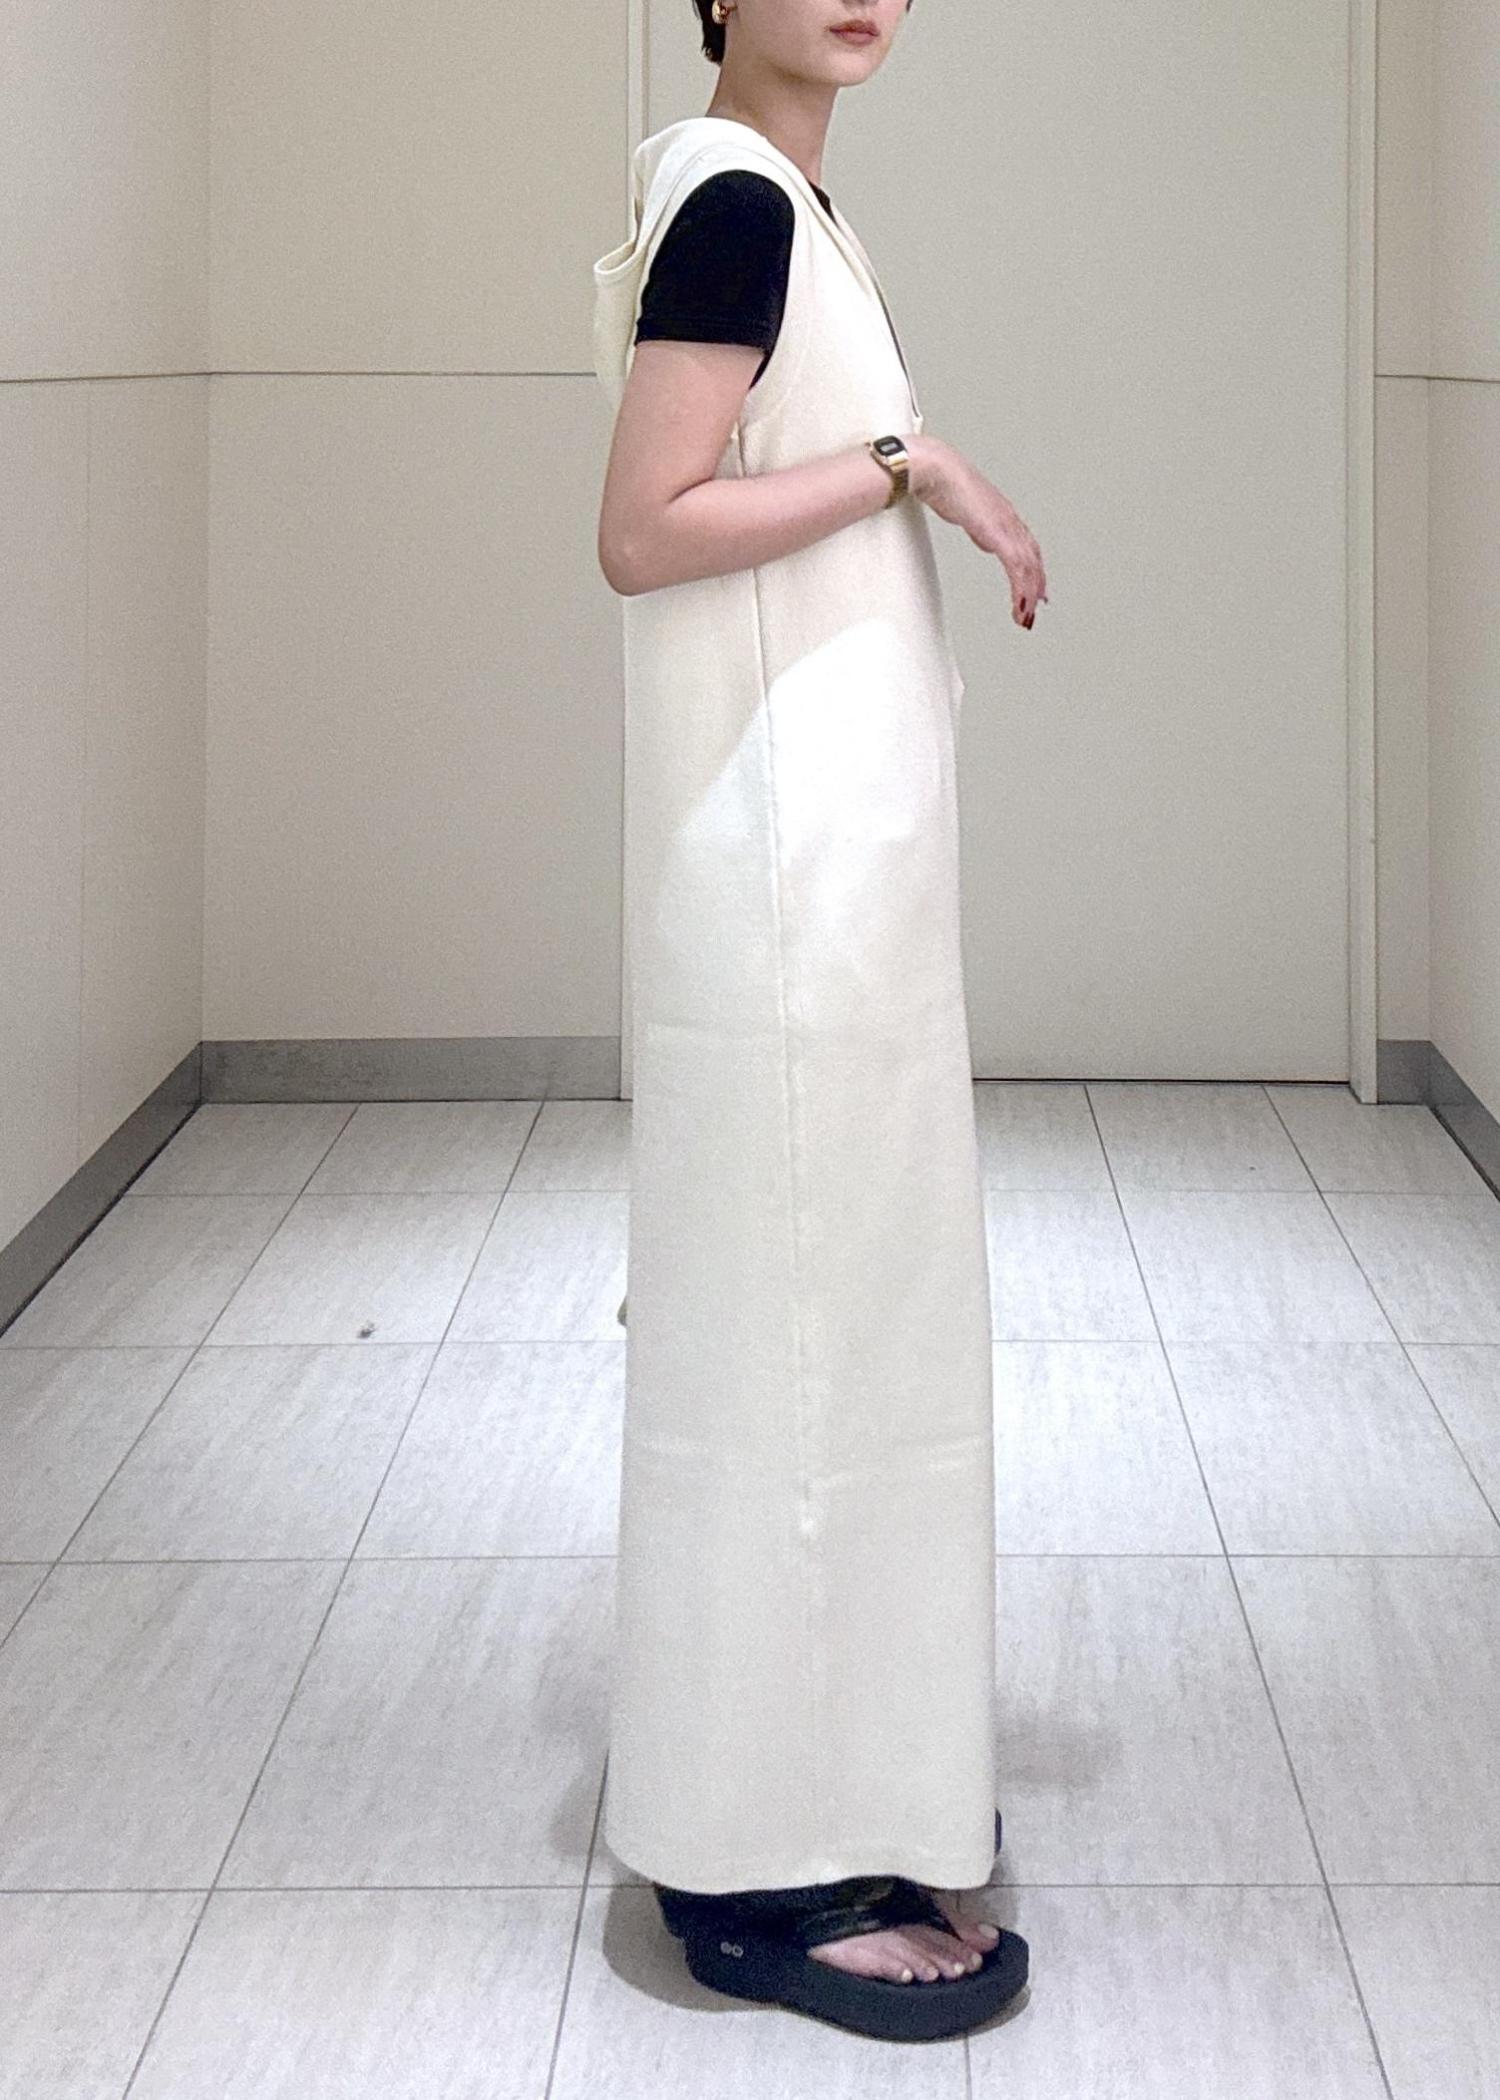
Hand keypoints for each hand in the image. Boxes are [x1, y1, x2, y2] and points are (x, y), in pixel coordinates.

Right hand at [909, 437, 1047, 629]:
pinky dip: (1019, 591)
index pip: (1027, 546)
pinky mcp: (999, 535)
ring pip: (1029, 568)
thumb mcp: (963, 510)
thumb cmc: (942, 482)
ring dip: (1028, 596)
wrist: (937, 471)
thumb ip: (976, 525)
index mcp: (1003, 514)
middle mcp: (1010, 520)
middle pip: (1033, 559)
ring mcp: (1007, 527)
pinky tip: (1018, 605)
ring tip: (1024, 616)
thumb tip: (981, 536)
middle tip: (1034, 609)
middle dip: (1035, 587)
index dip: (1033, 569)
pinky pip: (1017, 569)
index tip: (1034, 586)